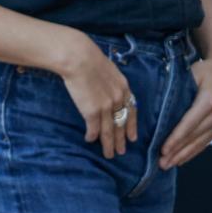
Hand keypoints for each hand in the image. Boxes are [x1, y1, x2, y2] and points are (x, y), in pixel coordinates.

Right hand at [59, 35, 137, 158]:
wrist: (78, 58)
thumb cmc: (89, 58)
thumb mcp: (108, 69)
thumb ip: (111, 83)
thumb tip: (108, 91)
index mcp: (124, 87)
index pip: (131, 111)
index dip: (132, 125)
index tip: (132, 137)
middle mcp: (118, 99)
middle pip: (122, 124)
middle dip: (121, 140)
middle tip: (122, 152)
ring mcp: (106, 107)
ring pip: (109, 131)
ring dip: (109, 145)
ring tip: (109, 154)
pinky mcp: (92, 112)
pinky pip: (93, 129)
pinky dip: (92, 136)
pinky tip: (90, 140)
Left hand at [159, 47, 211, 169]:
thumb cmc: (204, 70)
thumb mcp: (190, 74)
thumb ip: (177, 90)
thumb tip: (157, 107)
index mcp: (208, 101)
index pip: (188, 124)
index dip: (175, 139)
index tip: (163, 150)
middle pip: (193, 137)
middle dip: (176, 152)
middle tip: (160, 163)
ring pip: (199, 143)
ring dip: (183, 155)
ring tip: (167, 165)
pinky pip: (205, 142)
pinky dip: (192, 152)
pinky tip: (181, 159)